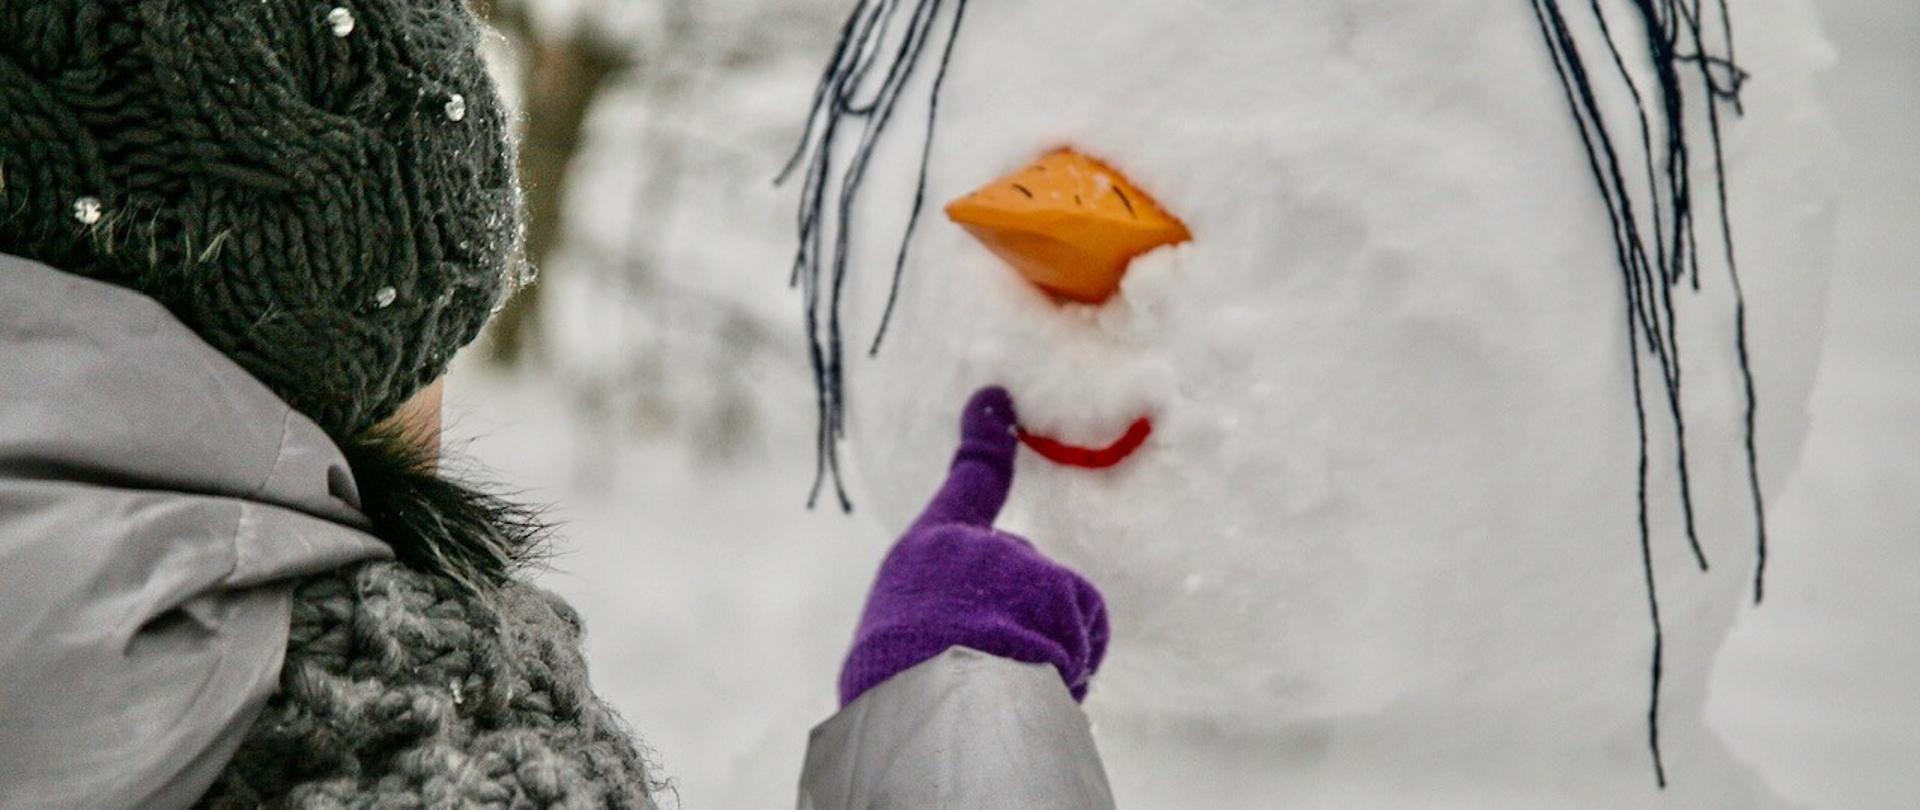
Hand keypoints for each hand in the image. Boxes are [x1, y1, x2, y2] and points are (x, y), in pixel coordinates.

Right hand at [838, 387, 1109, 705]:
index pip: (965, 484)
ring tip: (1000, 686)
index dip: (983, 441)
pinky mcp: (1061, 588)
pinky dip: (1072, 665)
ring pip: (1057, 613)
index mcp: (925, 553)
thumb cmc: (898, 694)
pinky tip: (1035, 686)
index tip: (994, 399)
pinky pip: (1085, 633)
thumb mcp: (895, 652)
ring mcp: (1023, 562)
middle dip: (1019, 626)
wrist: (927, 709)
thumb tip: (962, 650)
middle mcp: (977, 546)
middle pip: (1023, 579)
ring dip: (1044, 655)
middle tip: (982, 671)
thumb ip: (938, 628)